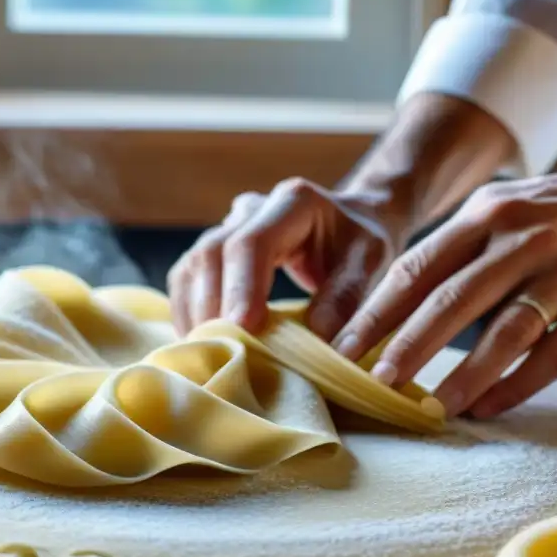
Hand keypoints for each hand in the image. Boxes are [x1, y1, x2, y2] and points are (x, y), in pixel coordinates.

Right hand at [166, 178, 405, 340]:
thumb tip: (317, 338)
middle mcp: (251, 209)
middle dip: (212, 306)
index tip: (241, 329)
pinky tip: (197, 344)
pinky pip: (186, 280)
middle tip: (219, 352)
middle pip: (212, 254)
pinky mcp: (212, 252)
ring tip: (205, 354)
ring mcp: (226, 228)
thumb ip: (345, 296)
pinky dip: (188, 313)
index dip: (241, 287)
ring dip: (194, 314)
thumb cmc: (359, 245)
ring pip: (192, 267)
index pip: (252, 242)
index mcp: (292, 202)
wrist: (350, 224)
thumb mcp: (369, 264)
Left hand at [338, 171, 556, 418]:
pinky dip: (519, 386)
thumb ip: (452, 249)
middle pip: (453, 299)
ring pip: (505, 331)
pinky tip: (487, 408)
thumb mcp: (501, 209)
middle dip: (407, 346)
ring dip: (463, 375)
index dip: (377, 312)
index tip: (343, 348)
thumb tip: (385, 305)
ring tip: (430, 407)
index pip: (417, 267)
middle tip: (375, 384)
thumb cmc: (556, 216)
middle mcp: (525, 237)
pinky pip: (556, 354)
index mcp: (486, 214)